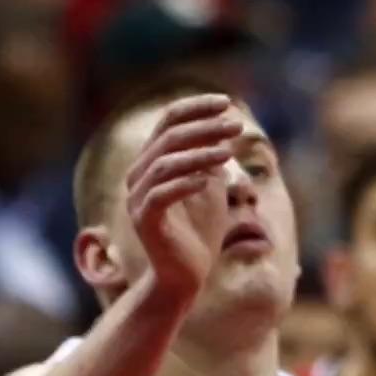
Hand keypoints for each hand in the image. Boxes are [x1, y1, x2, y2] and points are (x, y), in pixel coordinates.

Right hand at [123, 95, 241, 310]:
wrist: (187, 274)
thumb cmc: (200, 229)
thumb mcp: (211, 186)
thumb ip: (212, 159)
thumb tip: (226, 126)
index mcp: (153, 162)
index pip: (168, 122)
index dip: (196, 108)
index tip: (227, 101)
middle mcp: (139, 175)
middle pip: (168, 138)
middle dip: (204, 128)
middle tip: (236, 126)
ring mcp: (139, 198)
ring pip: (164, 164)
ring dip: (199, 154)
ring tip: (229, 152)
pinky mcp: (145, 222)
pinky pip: (161, 196)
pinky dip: (185, 184)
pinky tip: (210, 180)